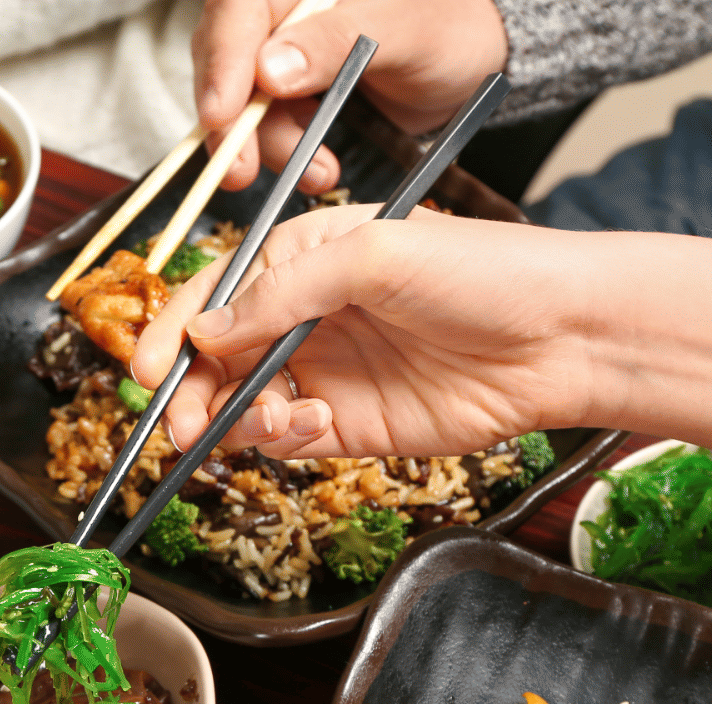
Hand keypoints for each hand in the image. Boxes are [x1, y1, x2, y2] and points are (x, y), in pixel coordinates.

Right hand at [131, 203, 711, 458]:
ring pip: (241, 405)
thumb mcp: (372, 255)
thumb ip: (281, 293)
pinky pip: (284, 440)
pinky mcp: (349, 427)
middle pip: (216, 359)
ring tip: (262, 420)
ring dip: (232, 419)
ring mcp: (326, 373)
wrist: (564, 338)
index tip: (147, 368)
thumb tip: (206, 331)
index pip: (215, 294)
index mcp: (303, 259)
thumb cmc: (484, 272)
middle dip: (189, 390)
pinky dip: (279, 440)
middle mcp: (306, 317)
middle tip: (180, 420)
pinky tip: (306, 427)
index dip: (174, 331)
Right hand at [193, 0, 508, 191]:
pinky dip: (288, 153)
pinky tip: (321, 169)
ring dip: (269, 146)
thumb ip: (335, 41)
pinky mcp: (289, 90)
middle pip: (224, 58)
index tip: (221, 112)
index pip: (236, 9)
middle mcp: (279, 12)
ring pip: (241, 101)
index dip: (221, 61)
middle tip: (238, 169)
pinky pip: (266, 125)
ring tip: (319, 172)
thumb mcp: (402, 27)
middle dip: (232, 121)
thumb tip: (269, 70)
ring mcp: (280, 51)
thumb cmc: (449, 24)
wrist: (474, 58)